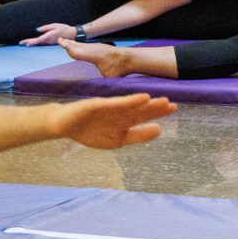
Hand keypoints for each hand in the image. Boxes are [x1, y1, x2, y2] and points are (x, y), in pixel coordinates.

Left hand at [25, 23, 79, 46]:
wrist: (72, 35)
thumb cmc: (64, 29)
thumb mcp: (55, 25)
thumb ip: (46, 28)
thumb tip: (37, 29)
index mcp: (49, 36)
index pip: (39, 40)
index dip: (32, 42)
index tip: (26, 44)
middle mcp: (48, 41)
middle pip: (36, 42)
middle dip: (28, 42)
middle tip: (20, 43)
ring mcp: (49, 42)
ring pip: (38, 43)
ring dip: (31, 43)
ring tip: (23, 43)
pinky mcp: (50, 42)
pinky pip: (41, 43)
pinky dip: (35, 43)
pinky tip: (31, 43)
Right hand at [53, 93, 175, 149]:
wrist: (63, 125)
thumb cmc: (89, 131)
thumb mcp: (116, 140)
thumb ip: (137, 135)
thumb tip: (159, 130)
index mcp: (123, 120)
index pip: (144, 116)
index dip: (158, 113)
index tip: (173, 108)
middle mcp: (118, 112)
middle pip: (140, 110)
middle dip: (156, 108)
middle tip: (173, 104)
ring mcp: (108, 107)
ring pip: (130, 105)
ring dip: (145, 103)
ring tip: (161, 101)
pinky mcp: (97, 104)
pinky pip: (115, 103)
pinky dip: (128, 101)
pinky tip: (141, 98)